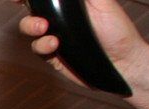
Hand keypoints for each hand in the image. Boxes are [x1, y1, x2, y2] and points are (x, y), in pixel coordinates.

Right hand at [12, 0, 148, 105]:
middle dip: (29, 13)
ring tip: (44, 29)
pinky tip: (54, 45)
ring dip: (31, 26)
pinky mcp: (50, 55)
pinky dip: (41, 45)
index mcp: (71, 3)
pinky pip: (36, 48)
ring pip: (29, 28)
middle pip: (32, 10)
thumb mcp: (103, 3)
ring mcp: (53, 35)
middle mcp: (60, 17)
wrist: (119, 62)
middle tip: (39, 17)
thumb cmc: (117, 30)